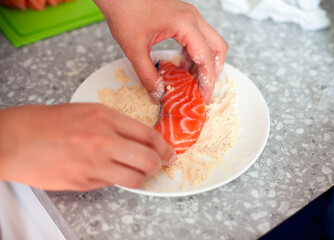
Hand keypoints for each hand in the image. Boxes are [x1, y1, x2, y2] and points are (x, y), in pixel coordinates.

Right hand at [0, 104, 175, 190]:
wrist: (16, 139)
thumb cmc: (49, 123)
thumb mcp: (88, 113)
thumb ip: (115, 126)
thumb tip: (137, 143)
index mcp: (105, 117)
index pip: (148, 135)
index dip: (163, 147)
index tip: (169, 154)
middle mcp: (103, 140)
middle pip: (148, 158)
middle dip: (158, 165)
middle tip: (158, 166)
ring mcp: (94, 163)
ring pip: (135, 178)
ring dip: (141, 178)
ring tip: (136, 174)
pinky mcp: (84, 182)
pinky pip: (112, 184)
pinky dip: (117, 181)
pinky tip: (109, 173)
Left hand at [94, 0, 227, 103]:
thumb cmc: (124, 12)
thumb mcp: (134, 49)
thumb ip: (148, 75)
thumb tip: (158, 95)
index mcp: (185, 25)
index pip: (206, 58)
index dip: (207, 81)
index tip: (203, 98)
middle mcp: (193, 18)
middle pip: (218, 48)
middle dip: (214, 72)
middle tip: (202, 90)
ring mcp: (190, 15)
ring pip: (211, 42)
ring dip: (205, 62)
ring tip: (192, 80)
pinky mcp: (183, 16)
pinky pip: (199, 37)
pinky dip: (196, 53)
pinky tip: (183, 65)